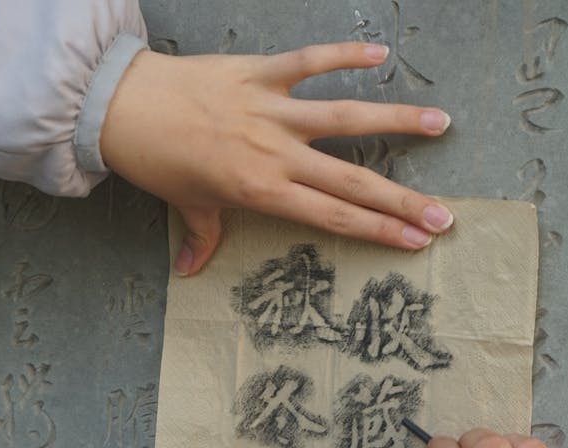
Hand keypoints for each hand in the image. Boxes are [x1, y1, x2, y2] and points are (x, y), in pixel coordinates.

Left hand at [99, 42, 453, 275]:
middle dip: (402, 200)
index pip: (333, 216)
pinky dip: (343, 54)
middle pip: (352, 180)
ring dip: (396, 120)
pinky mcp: (259, 73)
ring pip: (345, 117)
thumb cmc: (155, 160)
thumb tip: (191, 273)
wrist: (122, 107)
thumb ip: (201, 237)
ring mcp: (271, 111)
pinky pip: (308, 61)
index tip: (418, 240)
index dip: (379, 230)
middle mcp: (275, 153)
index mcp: (261, 191)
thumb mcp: (184, 204)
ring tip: (439, 123)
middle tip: (445, 215)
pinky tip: (381, 54)